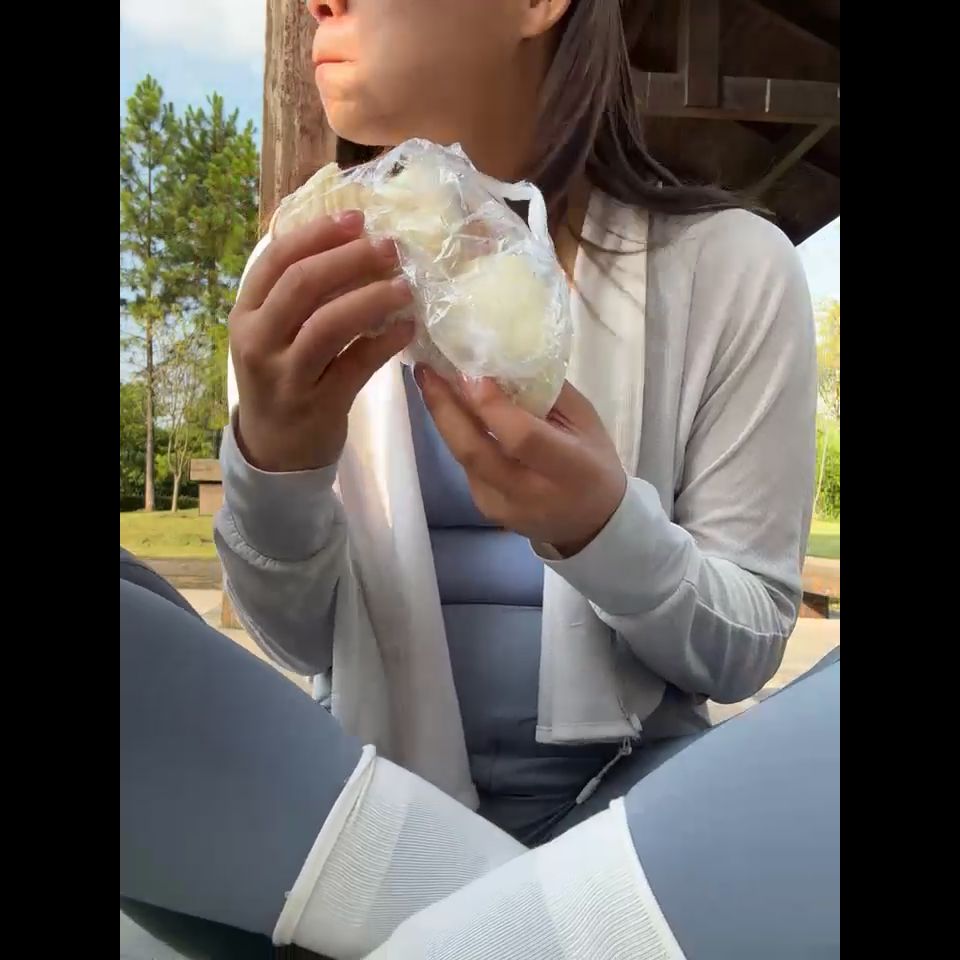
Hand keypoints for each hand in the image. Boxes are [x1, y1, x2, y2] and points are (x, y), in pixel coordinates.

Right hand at [229, 211, 414, 472]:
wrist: (274, 450)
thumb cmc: (283, 378)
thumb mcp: (274, 333)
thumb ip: (300, 293)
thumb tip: (354, 240)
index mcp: (246, 314)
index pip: (277, 259)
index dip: (318, 234)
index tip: (357, 218)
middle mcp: (259, 341)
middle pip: (303, 285)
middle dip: (351, 259)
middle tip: (390, 248)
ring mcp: (287, 376)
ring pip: (329, 324)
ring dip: (372, 298)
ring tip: (405, 286)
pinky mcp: (319, 405)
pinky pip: (356, 365)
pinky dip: (385, 343)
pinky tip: (408, 329)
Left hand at [416, 367, 627, 556]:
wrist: (591, 522)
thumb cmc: (592, 462)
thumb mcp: (585, 422)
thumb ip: (545, 393)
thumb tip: (500, 360)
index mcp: (568, 469)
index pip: (521, 437)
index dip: (491, 404)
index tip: (469, 370)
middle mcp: (530, 492)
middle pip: (474, 450)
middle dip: (444, 407)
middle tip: (426, 371)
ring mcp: (503, 506)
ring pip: (462, 457)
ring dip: (443, 417)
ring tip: (430, 381)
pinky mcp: (486, 509)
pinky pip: (466, 466)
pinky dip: (458, 435)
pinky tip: (453, 411)